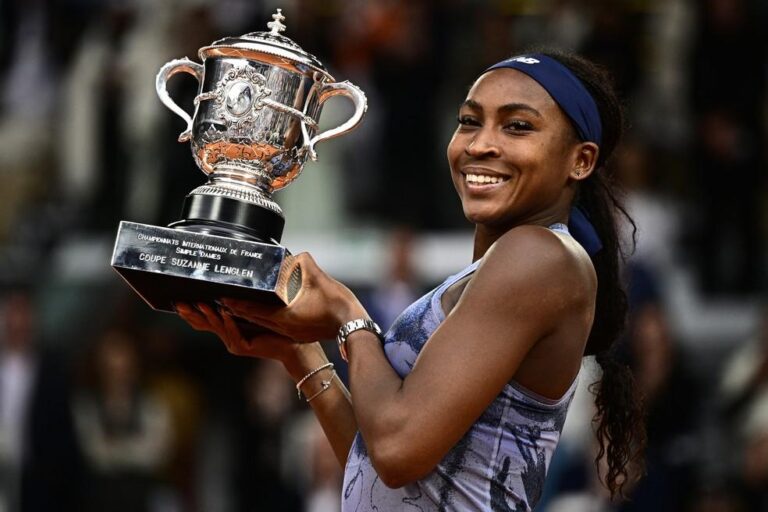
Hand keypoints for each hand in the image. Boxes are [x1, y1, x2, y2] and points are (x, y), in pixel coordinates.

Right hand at [175, 302, 298, 360]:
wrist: (291, 344)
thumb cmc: (275, 326)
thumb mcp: (253, 311)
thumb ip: (241, 302)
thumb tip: (231, 283)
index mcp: (227, 328)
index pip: (203, 320)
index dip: (190, 312)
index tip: (177, 301)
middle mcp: (227, 337)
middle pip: (204, 325)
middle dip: (192, 313)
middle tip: (180, 302)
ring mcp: (234, 343)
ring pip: (217, 327)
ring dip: (209, 314)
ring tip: (201, 303)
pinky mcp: (243, 347)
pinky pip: (233, 333)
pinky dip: (228, 322)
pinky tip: (224, 312)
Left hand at [220, 252, 367, 341]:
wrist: (354, 326)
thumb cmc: (338, 304)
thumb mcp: (320, 278)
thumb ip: (304, 263)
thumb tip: (297, 255)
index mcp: (284, 317)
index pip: (253, 310)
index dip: (237, 303)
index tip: (223, 297)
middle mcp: (285, 328)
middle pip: (255, 319)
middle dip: (240, 310)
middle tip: (225, 300)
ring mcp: (293, 333)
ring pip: (265, 324)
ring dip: (252, 316)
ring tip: (240, 306)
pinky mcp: (301, 333)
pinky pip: (277, 326)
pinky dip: (266, 318)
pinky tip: (267, 311)